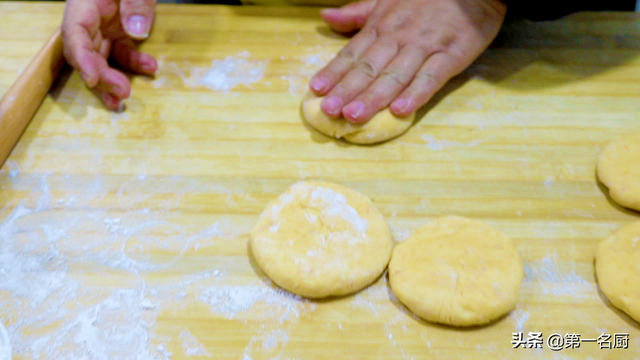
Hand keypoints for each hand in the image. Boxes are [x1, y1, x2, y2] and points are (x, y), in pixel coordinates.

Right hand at [61, 0, 157, 109]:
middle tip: (120, 94)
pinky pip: (123, 51)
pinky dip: (135, 63)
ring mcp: (104, 24)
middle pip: (85, 51)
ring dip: (112, 78)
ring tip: (125, 96)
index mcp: (85, 2)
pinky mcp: (119, 30)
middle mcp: (91, 16)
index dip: (81, 58)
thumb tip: (135, 30)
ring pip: (102, 57)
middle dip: (100, 76)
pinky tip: (151, 68)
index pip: (74, 32)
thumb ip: (136, 1)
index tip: (92, 78)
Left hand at [310, 0, 505, 122]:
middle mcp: (399, 37)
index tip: (317, 90)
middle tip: (329, 111)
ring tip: (353, 116)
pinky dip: (416, 94)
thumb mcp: (387, 0)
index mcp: (382, 26)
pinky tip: (400, 111)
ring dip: (373, 97)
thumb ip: (358, 13)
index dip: (334, 72)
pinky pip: (431, 77)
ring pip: (395, 75)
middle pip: (369, 68)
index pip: (353, 53)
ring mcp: (425, 46)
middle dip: (347, 90)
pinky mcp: (452, 55)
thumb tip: (326, 16)